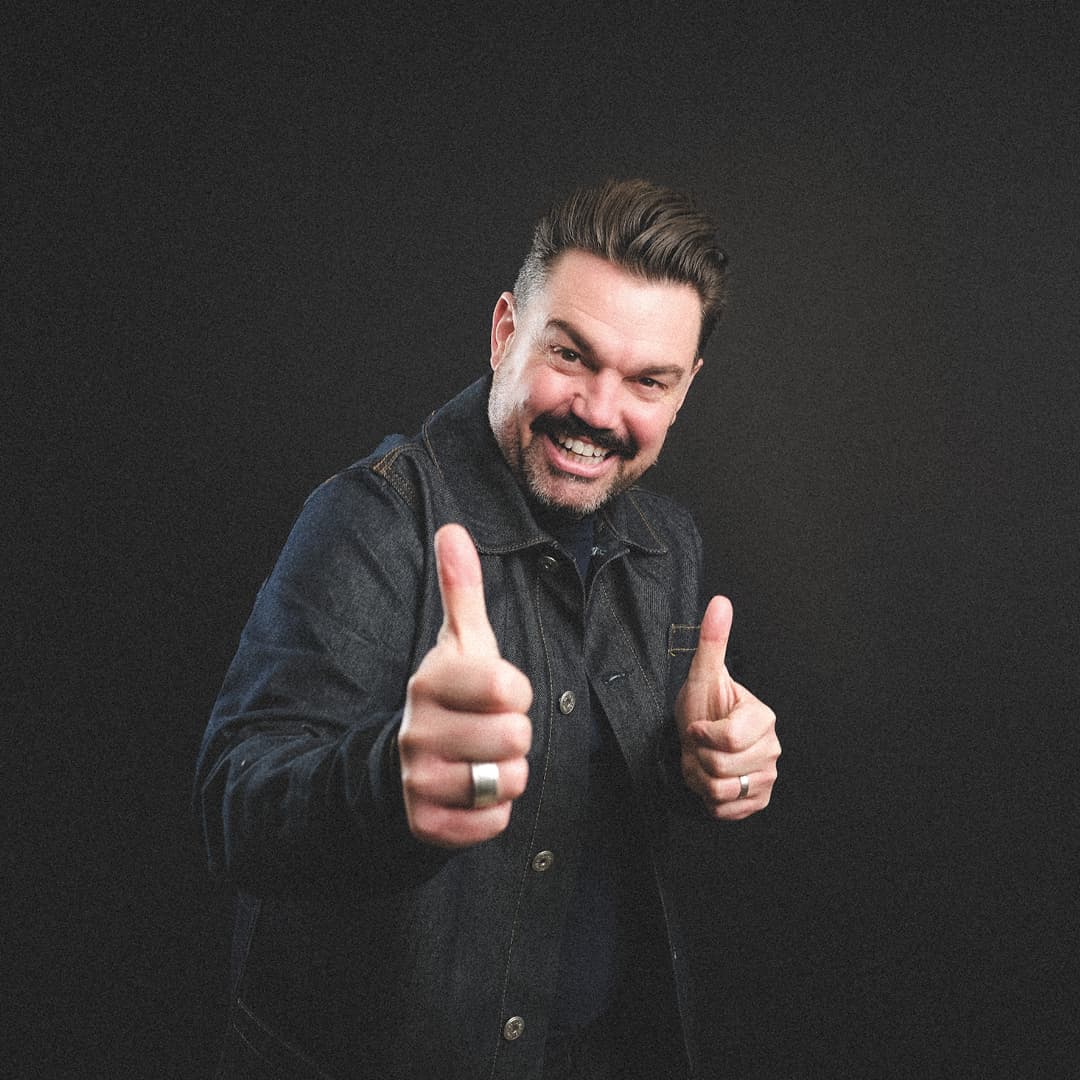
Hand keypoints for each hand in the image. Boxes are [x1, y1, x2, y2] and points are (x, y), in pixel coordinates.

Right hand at [398, 524, 532, 846]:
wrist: (398, 765)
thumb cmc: (447, 697)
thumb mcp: (458, 644)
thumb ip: (461, 590)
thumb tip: (453, 529)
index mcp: (429, 682)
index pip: (507, 686)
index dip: (516, 691)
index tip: (497, 694)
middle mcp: (416, 731)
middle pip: (514, 737)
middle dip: (515, 736)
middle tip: (490, 730)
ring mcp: (418, 779)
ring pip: (506, 782)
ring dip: (507, 775)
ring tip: (482, 761)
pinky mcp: (425, 824)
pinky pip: (491, 822)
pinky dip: (493, 812)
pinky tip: (473, 793)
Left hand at [675, 596, 779, 819]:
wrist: (699, 740)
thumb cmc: (703, 706)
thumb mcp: (702, 674)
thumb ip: (712, 640)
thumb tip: (720, 601)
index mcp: (763, 718)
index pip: (728, 739)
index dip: (702, 735)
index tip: (698, 726)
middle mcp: (772, 749)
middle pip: (721, 768)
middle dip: (697, 757)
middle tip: (699, 745)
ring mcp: (767, 777)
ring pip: (721, 790)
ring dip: (699, 778)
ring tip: (702, 761)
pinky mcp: (757, 801)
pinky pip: (724, 810)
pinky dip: (707, 799)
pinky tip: (709, 780)